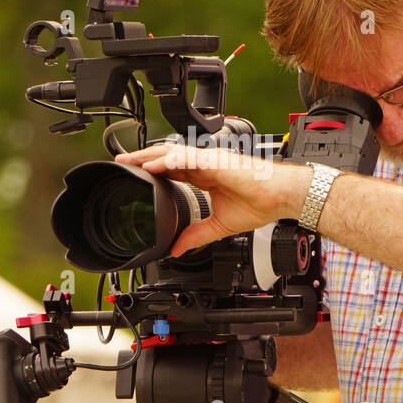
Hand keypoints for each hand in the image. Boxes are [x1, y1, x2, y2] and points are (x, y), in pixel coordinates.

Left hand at [114, 144, 313, 256]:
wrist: (281, 197)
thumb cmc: (260, 204)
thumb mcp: (219, 225)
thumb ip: (197, 235)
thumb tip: (178, 249)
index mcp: (206, 175)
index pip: (172, 169)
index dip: (152, 170)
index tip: (135, 176)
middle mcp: (204, 164)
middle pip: (166, 157)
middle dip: (143, 159)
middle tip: (122, 165)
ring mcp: (208, 160)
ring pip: (171, 153)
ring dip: (148, 156)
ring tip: (129, 161)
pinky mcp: (214, 162)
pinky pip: (185, 159)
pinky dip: (167, 162)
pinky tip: (152, 166)